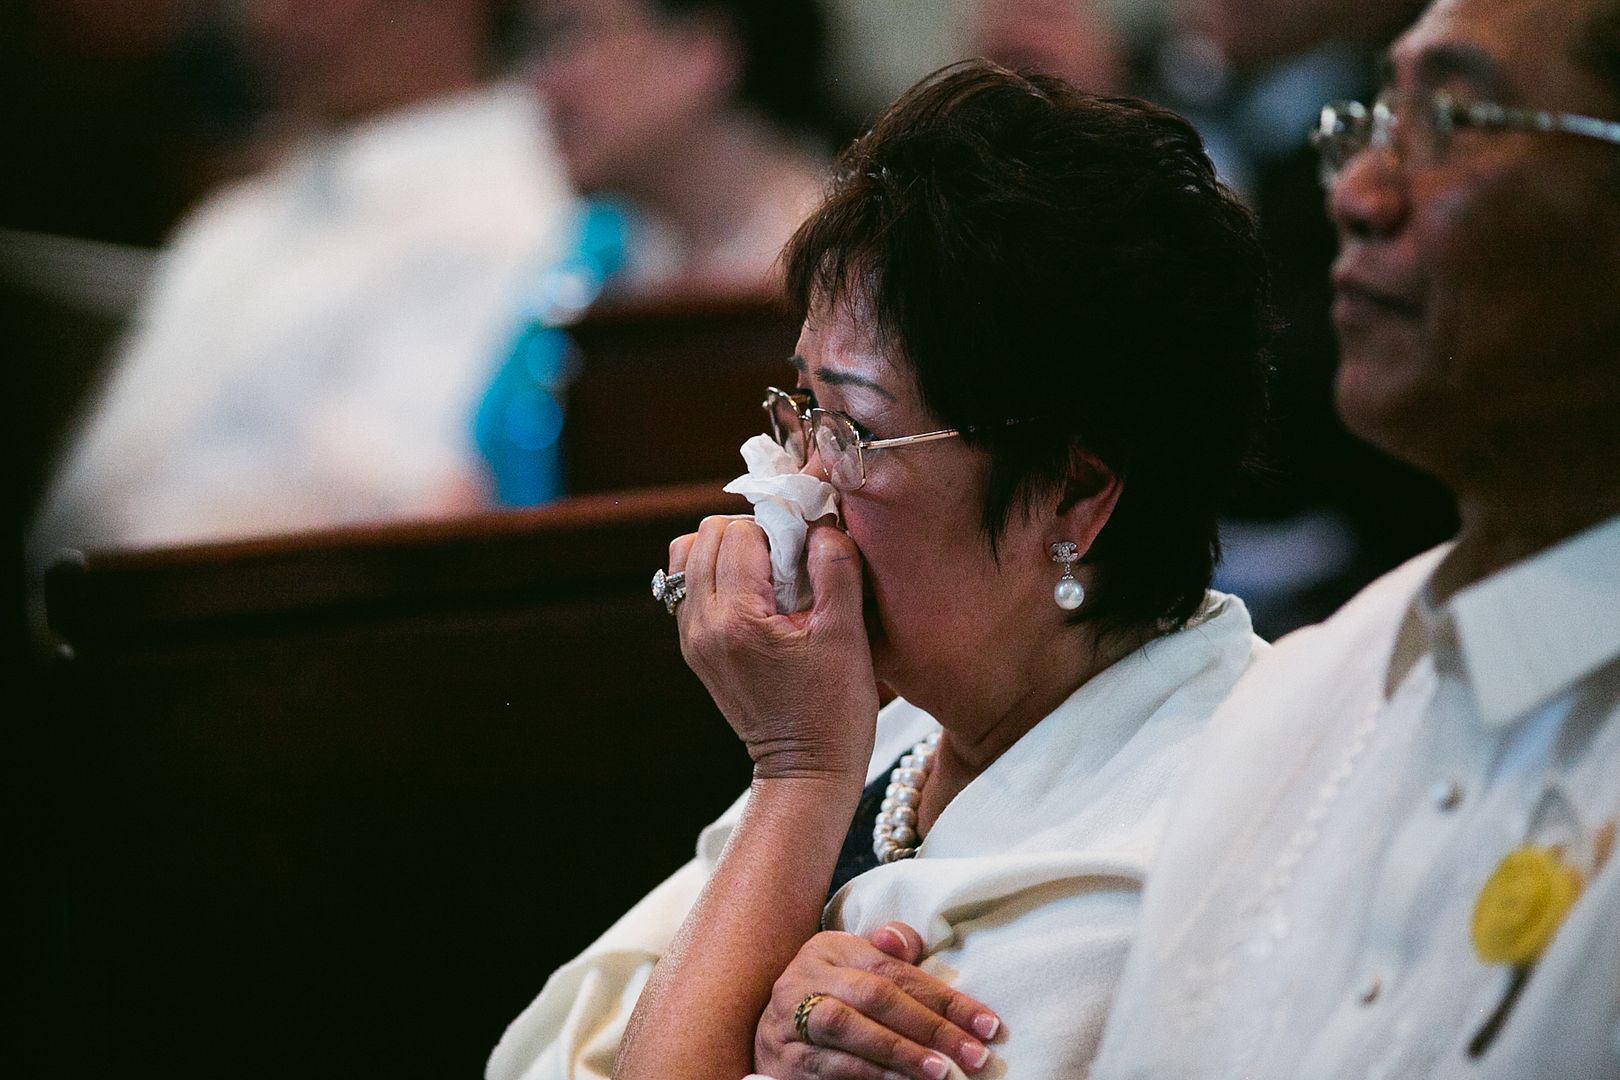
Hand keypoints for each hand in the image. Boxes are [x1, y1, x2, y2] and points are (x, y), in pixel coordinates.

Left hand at [669, 516, 878, 780]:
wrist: (805, 771)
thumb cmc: (833, 709)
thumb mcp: (847, 635)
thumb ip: (836, 569)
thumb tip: (821, 526)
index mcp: (736, 619)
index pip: (740, 532)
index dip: (779, 530)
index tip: (809, 553)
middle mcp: (702, 626)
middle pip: (705, 536)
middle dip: (750, 535)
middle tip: (790, 561)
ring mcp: (692, 640)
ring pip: (689, 558)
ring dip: (729, 553)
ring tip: (770, 576)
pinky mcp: (695, 651)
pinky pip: (690, 588)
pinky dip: (719, 577)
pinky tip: (757, 596)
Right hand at [754, 924, 1000, 1079]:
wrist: (769, 1035)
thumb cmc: (827, 998)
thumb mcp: (854, 968)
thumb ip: (888, 953)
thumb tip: (905, 942)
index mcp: (830, 949)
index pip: (895, 968)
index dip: (944, 997)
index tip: (987, 1025)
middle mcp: (807, 978)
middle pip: (875, 995)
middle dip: (930, 1026)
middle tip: (972, 1054)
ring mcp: (791, 1018)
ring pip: (849, 1029)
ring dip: (901, 1052)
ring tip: (942, 1072)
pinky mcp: (786, 1059)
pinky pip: (831, 1065)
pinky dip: (870, 1074)